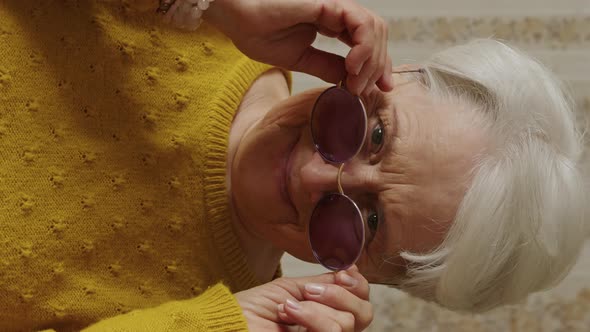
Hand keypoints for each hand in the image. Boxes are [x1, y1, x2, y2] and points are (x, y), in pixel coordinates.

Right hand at [163, 0, 392, 94]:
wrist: (239, 20)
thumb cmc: (261, 34)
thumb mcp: (300, 59)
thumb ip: (326, 67)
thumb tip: (350, 80)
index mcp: (331, 25)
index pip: (368, 42)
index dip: (379, 65)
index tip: (382, 88)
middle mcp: (338, 15)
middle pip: (377, 36)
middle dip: (378, 66)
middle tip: (363, 90)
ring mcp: (335, 8)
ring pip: (374, 29)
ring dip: (371, 60)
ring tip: (354, 81)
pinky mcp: (329, 5)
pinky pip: (361, 24)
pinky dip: (363, 47)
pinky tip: (352, 66)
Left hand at [234, 266, 372, 331]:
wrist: (227, 325)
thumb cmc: (250, 310)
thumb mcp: (291, 289)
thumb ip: (323, 283)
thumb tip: (351, 269)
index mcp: (326, 314)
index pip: (361, 302)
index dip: (358, 285)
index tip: (344, 272)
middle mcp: (328, 330)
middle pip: (363, 314)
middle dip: (338, 294)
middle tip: (308, 291)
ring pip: (345, 324)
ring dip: (314, 309)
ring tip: (288, 308)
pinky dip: (312, 319)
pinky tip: (288, 314)